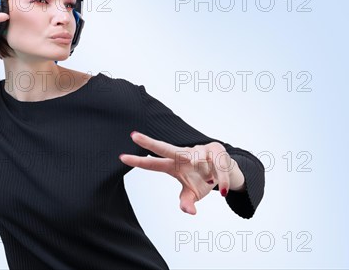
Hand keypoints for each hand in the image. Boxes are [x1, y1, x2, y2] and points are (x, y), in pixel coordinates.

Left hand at [120, 131, 244, 214]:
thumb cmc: (203, 180)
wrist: (227, 171)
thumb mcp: (194, 193)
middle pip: (165, 148)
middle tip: (133, 135)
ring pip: (198, 159)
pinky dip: (221, 178)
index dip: (139, 162)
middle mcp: (183, 155)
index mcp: (174, 166)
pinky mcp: (215, 148)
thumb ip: (188, 202)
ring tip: (210, 181)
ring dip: (207, 173)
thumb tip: (188, 212)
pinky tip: (223, 187)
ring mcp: (198, 150)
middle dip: (149, 142)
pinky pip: (217, 165)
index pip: (154, 164)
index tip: (122, 157)